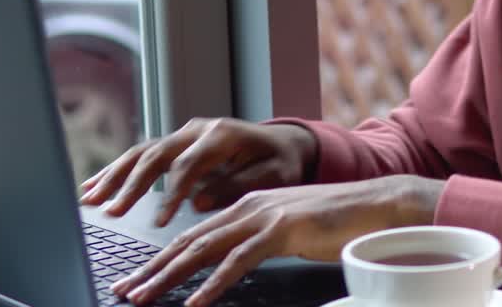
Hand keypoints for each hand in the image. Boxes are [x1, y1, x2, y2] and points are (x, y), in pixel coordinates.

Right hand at [79, 118, 316, 225]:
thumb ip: (236, 186)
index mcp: (223, 135)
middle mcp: (198, 130)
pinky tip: (93, 187)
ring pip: (142, 152)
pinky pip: (142, 155)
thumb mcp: (272, 175)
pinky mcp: (176, 144)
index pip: (189, 164)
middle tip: (111, 212)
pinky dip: (117, 171)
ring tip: (90, 200)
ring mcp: (184, 135)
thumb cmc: (280, 161)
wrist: (283, 142)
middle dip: (131, 185)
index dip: (172, 193)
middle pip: (157, 154)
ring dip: (114, 176)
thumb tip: (198, 203)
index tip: (159, 221)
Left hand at [111, 176, 444, 306]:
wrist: (378, 205)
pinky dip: (214, 284)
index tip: (137, 278)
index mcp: (247, 205)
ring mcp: (265, 215)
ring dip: (170, 276)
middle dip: (152, 268)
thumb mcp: (288, 230)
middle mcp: (249, 205)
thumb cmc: (338, 221)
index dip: (161, 257)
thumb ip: (258, 241)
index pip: (194, 234)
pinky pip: (240, 261)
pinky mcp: (283, 230)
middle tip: (124, 291)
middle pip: (189, 240)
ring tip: (144, 297)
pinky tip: (197, 302)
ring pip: (204, 248)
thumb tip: (232, 263)